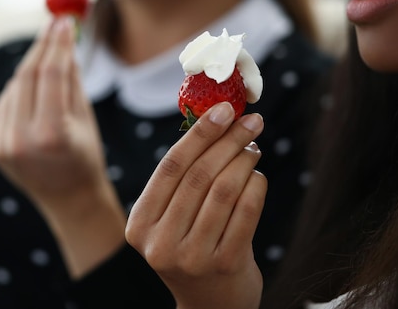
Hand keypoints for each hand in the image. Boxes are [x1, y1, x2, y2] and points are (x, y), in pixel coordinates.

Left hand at [0, 16, 125, 276]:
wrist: (67, 200)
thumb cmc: (85, 156)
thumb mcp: (85, 117)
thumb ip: (71, 77)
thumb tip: (62, 38)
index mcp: (51, 134)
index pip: (50, 73)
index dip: (57, 43)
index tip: (64, 21)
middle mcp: (19, 139)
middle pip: (26, 75)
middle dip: (41, 47)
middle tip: (53, 26)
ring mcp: (0, 144)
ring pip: (14, 88)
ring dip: (31, 69)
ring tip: (49, 64)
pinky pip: (4, 104)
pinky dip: (18, 92)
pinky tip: (32, 94)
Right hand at [125, 102, 265, 308]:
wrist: (210, 304)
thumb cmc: (190, 246)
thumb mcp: (171, 218)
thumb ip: (182, 179)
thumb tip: (215, 120)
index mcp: (140, 224)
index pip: (169, 167)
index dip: (199, 134)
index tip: (224, 109)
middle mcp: (160, 243)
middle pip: (198, 176)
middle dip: (228, 141)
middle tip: (251, 121)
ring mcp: (192, 257)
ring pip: (224, 191)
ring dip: (244, 161)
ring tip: (253, 147)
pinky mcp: (225, 265)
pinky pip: (246, 212)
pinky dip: (256, 186)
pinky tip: (257, 176)